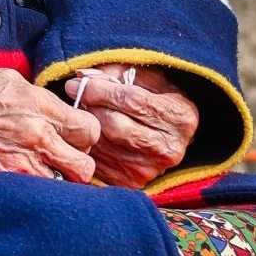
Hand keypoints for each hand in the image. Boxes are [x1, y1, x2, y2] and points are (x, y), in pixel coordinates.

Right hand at [0, 68, 100, 181]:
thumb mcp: (21, 84)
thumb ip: (47, 105)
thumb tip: (63, 116)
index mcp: (43, 111)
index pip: (90, 131)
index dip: (88, 133)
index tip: (78, 133)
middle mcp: (36, 140)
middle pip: (83, 168)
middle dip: (80, 165)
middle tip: (69, 158)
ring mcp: (18, 165)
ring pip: (59, 185)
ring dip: (56, 178)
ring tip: (44, 169)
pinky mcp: (0, 180)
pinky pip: (29, 191)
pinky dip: (31, 188)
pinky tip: (24, 177)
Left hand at [68, 65, 201, 189]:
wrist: (171, 138)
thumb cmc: (159, 99)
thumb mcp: (150, 79)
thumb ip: (121, 72)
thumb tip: (84, 75)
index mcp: (180, 116)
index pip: (133, 101)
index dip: (101, 89)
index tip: (78, 81)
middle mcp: (169, 148)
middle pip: (117, 126)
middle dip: (90, 106)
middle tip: (74, 93)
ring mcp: (150, 169)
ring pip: (104, 145)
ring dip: (86, 126)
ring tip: (80, 111)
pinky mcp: (131, 183)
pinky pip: (99, 163)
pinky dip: (88, 146)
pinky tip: (86, 133)